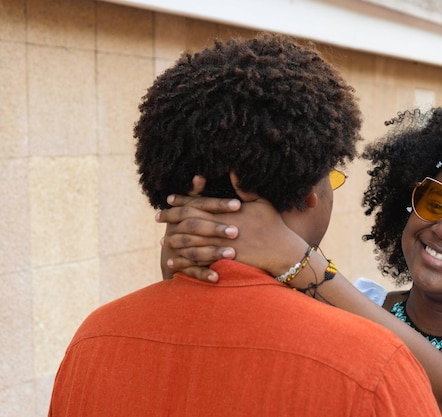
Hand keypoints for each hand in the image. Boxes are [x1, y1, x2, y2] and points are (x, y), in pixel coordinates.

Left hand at [157, 175, 307, 281]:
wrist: (283, 252)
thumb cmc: (274, 225)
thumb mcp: (261, 202)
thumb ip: (244, 188)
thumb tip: (233, 170)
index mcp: (227, 212)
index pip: (198, 203)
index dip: (182, 200)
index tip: (169, 199)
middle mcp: (221, 227)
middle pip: (189, 221)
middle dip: (171, 219)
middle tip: (158, 218)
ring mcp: (220, 245)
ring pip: (190, 243)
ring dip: (175, 242)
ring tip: (164, 242)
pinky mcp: (222, 261)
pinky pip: (197, 262)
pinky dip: (184, 262)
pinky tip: (173, 263)